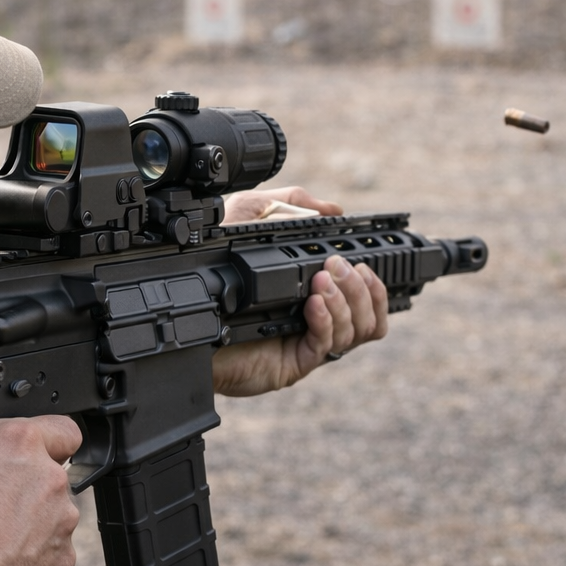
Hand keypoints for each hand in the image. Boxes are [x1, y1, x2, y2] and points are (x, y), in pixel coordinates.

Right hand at [0, 417, 82, 565]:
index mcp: (21, 443)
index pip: (62, 428)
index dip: (46, 440)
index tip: (21, 454)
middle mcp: (51, 480)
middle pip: (49, 478)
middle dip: (25, 488)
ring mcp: (62, 526)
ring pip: (50, 521)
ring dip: (27, 527)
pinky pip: (47, 559)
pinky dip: (27, 563)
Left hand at [211, 186, 389, 396]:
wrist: (188, 314)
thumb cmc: (217, 271)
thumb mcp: (250, 221)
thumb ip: (290, 204)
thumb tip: (333, 210)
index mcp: (320, 294)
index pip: (369, 299)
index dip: (378, 284)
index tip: (369, 260)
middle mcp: (320, 321)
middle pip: (372, 318)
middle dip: (364, 288)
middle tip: (339, 265)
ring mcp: (308, 342)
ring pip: (357, 331)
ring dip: (347, 302)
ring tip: (323, 281)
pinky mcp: (293, 361)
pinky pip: (326, 345)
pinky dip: (326, 320)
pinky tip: (313, 304)